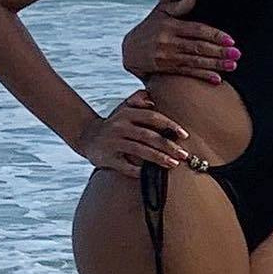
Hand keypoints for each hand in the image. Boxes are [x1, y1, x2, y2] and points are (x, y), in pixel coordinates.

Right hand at [75, 91, 190, 172]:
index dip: (170, 126)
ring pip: (139, 150)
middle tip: (184, 155)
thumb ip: (138, 100)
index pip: (152, 117)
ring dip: (158, 158)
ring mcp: (113, 143)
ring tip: (173, 164)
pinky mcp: (107, 158)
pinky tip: (151, 174)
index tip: (184, 135)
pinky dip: (139, 170)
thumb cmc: (115, 124)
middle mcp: (119, 127)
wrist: (87, 136)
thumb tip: (152, 100)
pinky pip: (126, 166)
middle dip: (168, 146)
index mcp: (127, 114)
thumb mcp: (124, 108)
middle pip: (148, 136)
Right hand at [121, 0, 238, 82]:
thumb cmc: (148, 29)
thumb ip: (177, 6)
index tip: (230, 40)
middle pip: (198, 47)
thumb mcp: (160, 13)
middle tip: (237, 54)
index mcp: (170, 25)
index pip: (197, 30)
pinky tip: (217, 78)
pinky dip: (202, 76)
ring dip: (215, 64)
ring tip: (232, 65)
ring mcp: (166, 56)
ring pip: (195, 61)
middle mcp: (168, 41)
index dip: (214, 35)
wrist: (128, 51)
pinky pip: (187, 73)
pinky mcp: (164, 69)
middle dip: (219, 51)